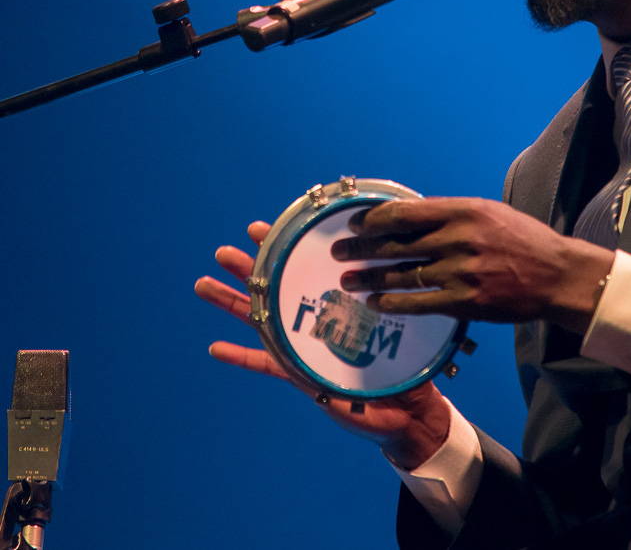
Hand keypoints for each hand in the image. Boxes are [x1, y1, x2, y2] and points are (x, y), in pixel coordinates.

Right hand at [194, 221, 450, 468]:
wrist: (409, 415)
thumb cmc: (410, 370)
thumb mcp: (405, 332)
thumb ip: (397, 318)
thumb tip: (396, 281)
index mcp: (338, 310)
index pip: (304, 275)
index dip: (282, 254)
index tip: (263, 231)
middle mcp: (317, 326)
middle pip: (276, 294)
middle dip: (248, 273)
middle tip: (222, 252)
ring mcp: (305, 351)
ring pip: (262, 322)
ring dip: (233, 304)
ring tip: (206, 284)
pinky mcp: (302, 378)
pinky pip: (267, 364)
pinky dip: (241, 357)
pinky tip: (215, 347)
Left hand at [333, 198, 614, 332]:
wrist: (557, 274)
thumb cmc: (523, 240)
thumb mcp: (488, 213)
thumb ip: (450, 215)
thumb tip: (409, 217)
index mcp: (463, 210)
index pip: (405, 212)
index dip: (373, 219)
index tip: (354, 224)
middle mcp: (459, 238)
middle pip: (396, 244)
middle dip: (361, 248)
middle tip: (337, 252)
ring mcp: (461, 271)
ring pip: (402, 274)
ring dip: (369, 277)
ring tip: (347, 280)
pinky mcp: (466, 301)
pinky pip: (419, 303)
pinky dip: (393, 302)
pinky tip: (376, 301)